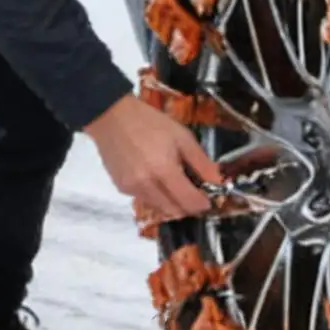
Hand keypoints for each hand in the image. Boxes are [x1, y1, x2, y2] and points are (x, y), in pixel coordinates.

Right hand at [84, 94, 221, 219]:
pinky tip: (156, 179)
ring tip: (175, 184)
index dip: (203, 204)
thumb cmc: (150, 122)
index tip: (209, 199)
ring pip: (159, 209)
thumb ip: (201, 161)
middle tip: (195, 193)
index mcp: (164, 170)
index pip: (189, 202)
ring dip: (172, 203)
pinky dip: (156, 196)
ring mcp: (132, 189)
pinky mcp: (122, 188)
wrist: (111, 117)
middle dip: (188, 207)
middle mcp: (147, 185)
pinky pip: (145, 200)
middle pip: (174, 211)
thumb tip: (218, 181)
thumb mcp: (181, 136)